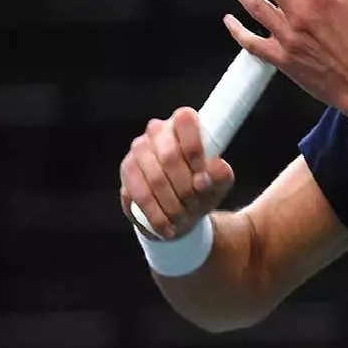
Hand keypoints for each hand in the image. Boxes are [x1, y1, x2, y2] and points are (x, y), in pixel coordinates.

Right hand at [119, 107, 234, 238]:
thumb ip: (220, 175)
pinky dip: (156, 214)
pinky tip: (168, 227)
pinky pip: (139, 193)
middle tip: (195, 204)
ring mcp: (139, 149)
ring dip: (171, 203)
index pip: (185, 120)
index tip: (203, 175)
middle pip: (170, 156)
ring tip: (183, 218)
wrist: (180, 210)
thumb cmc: (203, 188)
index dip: (194, 148)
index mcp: (185, 123)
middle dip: (185, 186)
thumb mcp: (219, 183)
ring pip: (155, 178)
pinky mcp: (127, 169)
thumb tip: (214, 169)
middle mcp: (158, 130)